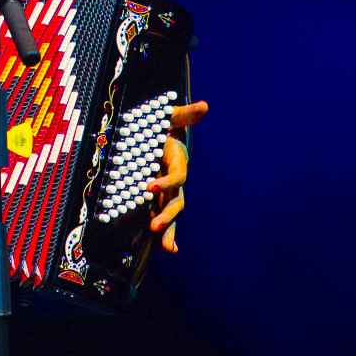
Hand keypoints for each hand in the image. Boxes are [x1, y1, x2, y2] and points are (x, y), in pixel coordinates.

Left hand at [148, 99, 207, 252]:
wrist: (160, 132)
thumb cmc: (164, 124)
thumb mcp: (171, 116)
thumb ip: (185, 113)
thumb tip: (204, 105)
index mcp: (178, 162)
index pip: (177, 176)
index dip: (167, 181)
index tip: (151, 185)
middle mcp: (175, 180)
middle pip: (177, 202)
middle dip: (167, 215)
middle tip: (153, 225)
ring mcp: (167, 191)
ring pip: (171, 214)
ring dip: (167, 230)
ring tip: (164, 248)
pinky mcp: (158, 196)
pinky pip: (161, 215)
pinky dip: (163, 232)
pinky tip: (163, 249)